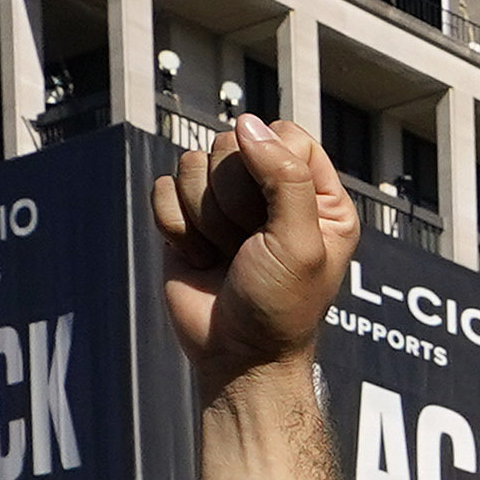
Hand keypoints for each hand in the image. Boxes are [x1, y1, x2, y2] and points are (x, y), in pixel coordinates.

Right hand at [152, 116, 361, 383]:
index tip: (271, 212)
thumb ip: (284, 176)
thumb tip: (247, 123)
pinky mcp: (187, 217)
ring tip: (228, 255)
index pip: (283, 134)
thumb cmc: (280, 306)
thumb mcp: (301, 242)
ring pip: (193, 163)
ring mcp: (226, 202)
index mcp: (316, 193)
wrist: (237, 355)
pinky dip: (178, 228)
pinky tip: (201, 258)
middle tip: (248, 244)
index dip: (267, 163)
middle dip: (233, 199)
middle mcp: (271, 190)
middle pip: (232, 144)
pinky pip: (164, 188)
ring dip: (206, 218)